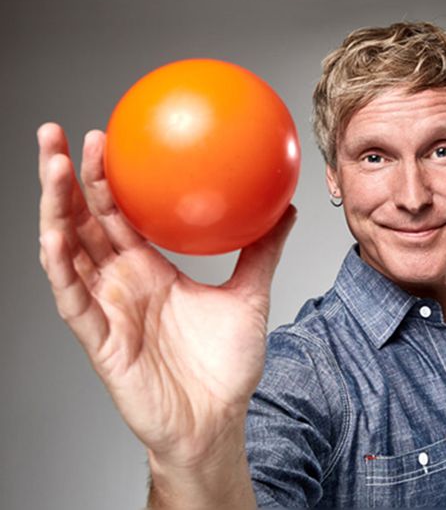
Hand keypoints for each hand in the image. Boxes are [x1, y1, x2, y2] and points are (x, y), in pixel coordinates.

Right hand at [38, 122, 295, 469]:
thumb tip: (286, 206)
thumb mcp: (251, 293)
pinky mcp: (99, 339)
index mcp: (149, 269)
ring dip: (54, 209)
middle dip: (66, 178)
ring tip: (50, 167)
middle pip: (83, 221)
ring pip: (68, 251)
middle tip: (57, 133)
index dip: (107, 177)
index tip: (106, 136)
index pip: (118, 213)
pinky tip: (54, 233)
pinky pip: (73, 298)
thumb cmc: (227, 364)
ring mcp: (106, 308)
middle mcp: (121, 282)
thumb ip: (264, 249)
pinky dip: (60, 265)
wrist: (216, 420)